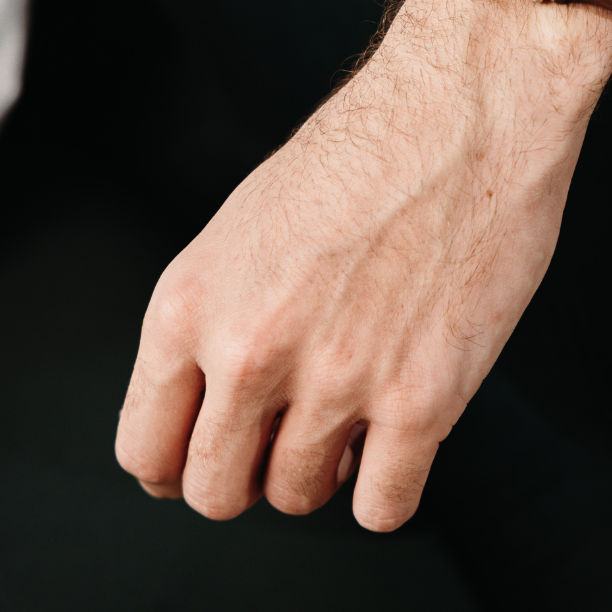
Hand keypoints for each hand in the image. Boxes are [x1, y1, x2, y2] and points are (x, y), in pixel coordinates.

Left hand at [115, 0, 611, 530]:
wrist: (466, 102)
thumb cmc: (367, 144)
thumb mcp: (246, 221)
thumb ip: (216, 316)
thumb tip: (209, 401)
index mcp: (190, 302)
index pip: (145, 449)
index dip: (179, 461)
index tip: (210, 452)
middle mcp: (250, 350)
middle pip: (215, 491)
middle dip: (249, 472)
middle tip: (287, 433)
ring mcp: (336, 380)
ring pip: (299, 499)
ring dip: (324, 469)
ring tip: (353, 412)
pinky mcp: (423, 398)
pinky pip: (384, 509)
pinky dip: (389, 486)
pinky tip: (401, 435)